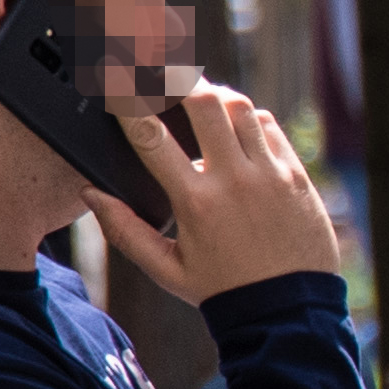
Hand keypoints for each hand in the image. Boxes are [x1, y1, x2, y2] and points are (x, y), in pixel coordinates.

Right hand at [90, 80, 348, 301]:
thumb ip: (124, 230)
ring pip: (241, 106)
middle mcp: (234, 180)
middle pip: (204, 102)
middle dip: (178, 80)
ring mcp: (270, 174)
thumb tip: (92, 193)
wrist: (289, 312)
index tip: (114, 77)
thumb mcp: (166, 269)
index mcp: (195, 202)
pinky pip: (269, 126)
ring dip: (215, 95)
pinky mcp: (297, 175)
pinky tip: (233, 128)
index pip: (151, 136)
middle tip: (163, 75)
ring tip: (198, 99)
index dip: (128, 99)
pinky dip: (247, 119)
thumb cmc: (223, 292)